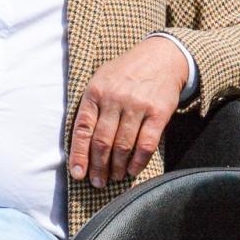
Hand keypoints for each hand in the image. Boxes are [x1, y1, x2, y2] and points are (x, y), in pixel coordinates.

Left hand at [69, 37, 187, 187]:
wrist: (162, 56)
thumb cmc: (126, 73)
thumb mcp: (102, 79)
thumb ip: (91, 107)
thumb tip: (80, 145)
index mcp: (96, 91)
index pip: (82, 129)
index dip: (79, 155)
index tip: (78, 174)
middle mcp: (115, 98)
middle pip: (103, 142)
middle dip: (98, 167)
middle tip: (98, 182)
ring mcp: (138, 105)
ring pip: (123, 146)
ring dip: (117, 167)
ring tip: (114, 177)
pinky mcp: (158, 112)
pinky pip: (146, 144)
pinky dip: (138, 162)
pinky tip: (133, 170)